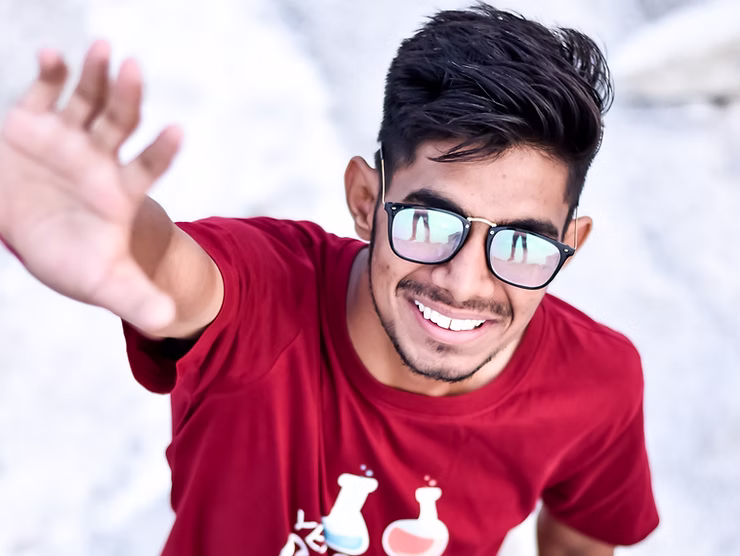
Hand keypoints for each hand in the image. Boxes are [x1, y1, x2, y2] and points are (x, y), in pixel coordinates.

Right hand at [0, 41, 179, 330]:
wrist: (35, 236)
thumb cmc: (73, 257)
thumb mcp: (105, 282)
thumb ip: (136, 299)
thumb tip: (170, 322)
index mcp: (122, 190)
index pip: (150, 166)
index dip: (162, 150)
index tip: (178, 132)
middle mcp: (100, 157)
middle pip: (120, 120)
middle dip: (128, 96)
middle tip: (135, 69)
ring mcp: (69, 137)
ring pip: (87, 100)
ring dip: (96, 75)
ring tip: (105, 50)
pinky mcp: (34, 124)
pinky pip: (44, 94)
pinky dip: (49, 75)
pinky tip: (51, 57)